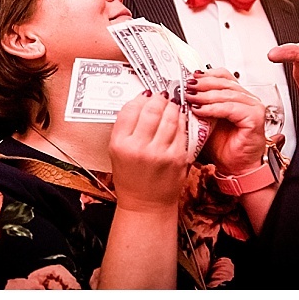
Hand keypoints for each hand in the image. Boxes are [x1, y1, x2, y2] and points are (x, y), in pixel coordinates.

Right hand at [109, 91, 187, 211]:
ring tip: (170, 104)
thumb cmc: (131, 177)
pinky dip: (180, 120)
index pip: (129, 110)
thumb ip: (126, 127)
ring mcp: (161, 153)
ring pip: (170, 116)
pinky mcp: (178, 158)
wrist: (146, 204)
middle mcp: (139, 148)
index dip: (139, 98)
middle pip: (151, 110)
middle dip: (158, 98)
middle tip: (161, 95)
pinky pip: (181, 130)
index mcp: (120, 145)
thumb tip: (141, 100)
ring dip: (171, 106)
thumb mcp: (117, 151)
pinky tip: (178, 118)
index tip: (145, 95)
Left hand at [184, 68, 266, 175]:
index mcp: (237, 96)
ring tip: (190, 97)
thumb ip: (199, 104)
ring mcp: (253, 107)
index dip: (205, 75)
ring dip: (205, 95)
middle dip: (202, 84)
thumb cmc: (223, 147)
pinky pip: (230, 108)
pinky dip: (213, 108)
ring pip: (226, 94)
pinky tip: (200, 110)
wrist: (235, 167)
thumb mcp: (205, 120)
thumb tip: (181, 92)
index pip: (223, 75)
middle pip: (224, 82)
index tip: (189, 77)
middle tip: (186, 87)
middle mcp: (247, 99)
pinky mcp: (254, 118)